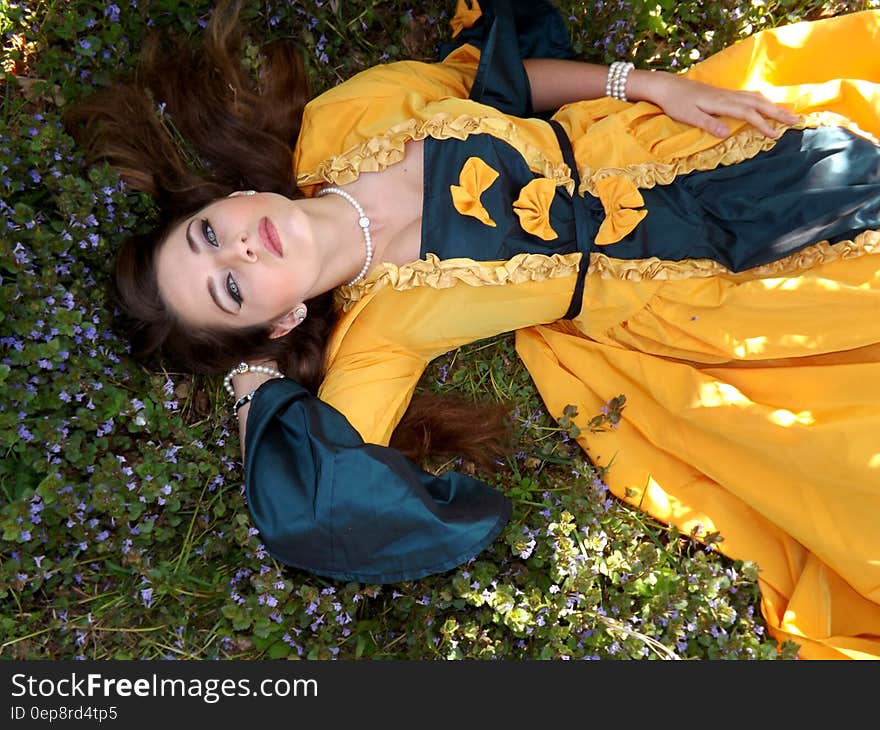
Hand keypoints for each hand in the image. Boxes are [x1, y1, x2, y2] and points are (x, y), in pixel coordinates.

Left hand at [629, 70, 798, 137]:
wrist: (667, 86)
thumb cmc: (676, 103)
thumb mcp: (689, 116)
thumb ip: (708, 123)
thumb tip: (726, 133)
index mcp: (722, 103)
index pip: (748, 114)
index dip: (763, 125)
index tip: (775, 135)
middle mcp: (728, 96)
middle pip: (759, 103)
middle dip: (777, 112)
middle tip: (795, 121)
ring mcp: (727, 93)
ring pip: (756, 97)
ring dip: (772, 105)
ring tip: (787, 113)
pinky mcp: (724, 94)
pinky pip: (749, 96)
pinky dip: (762, 100)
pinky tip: (765, 104)